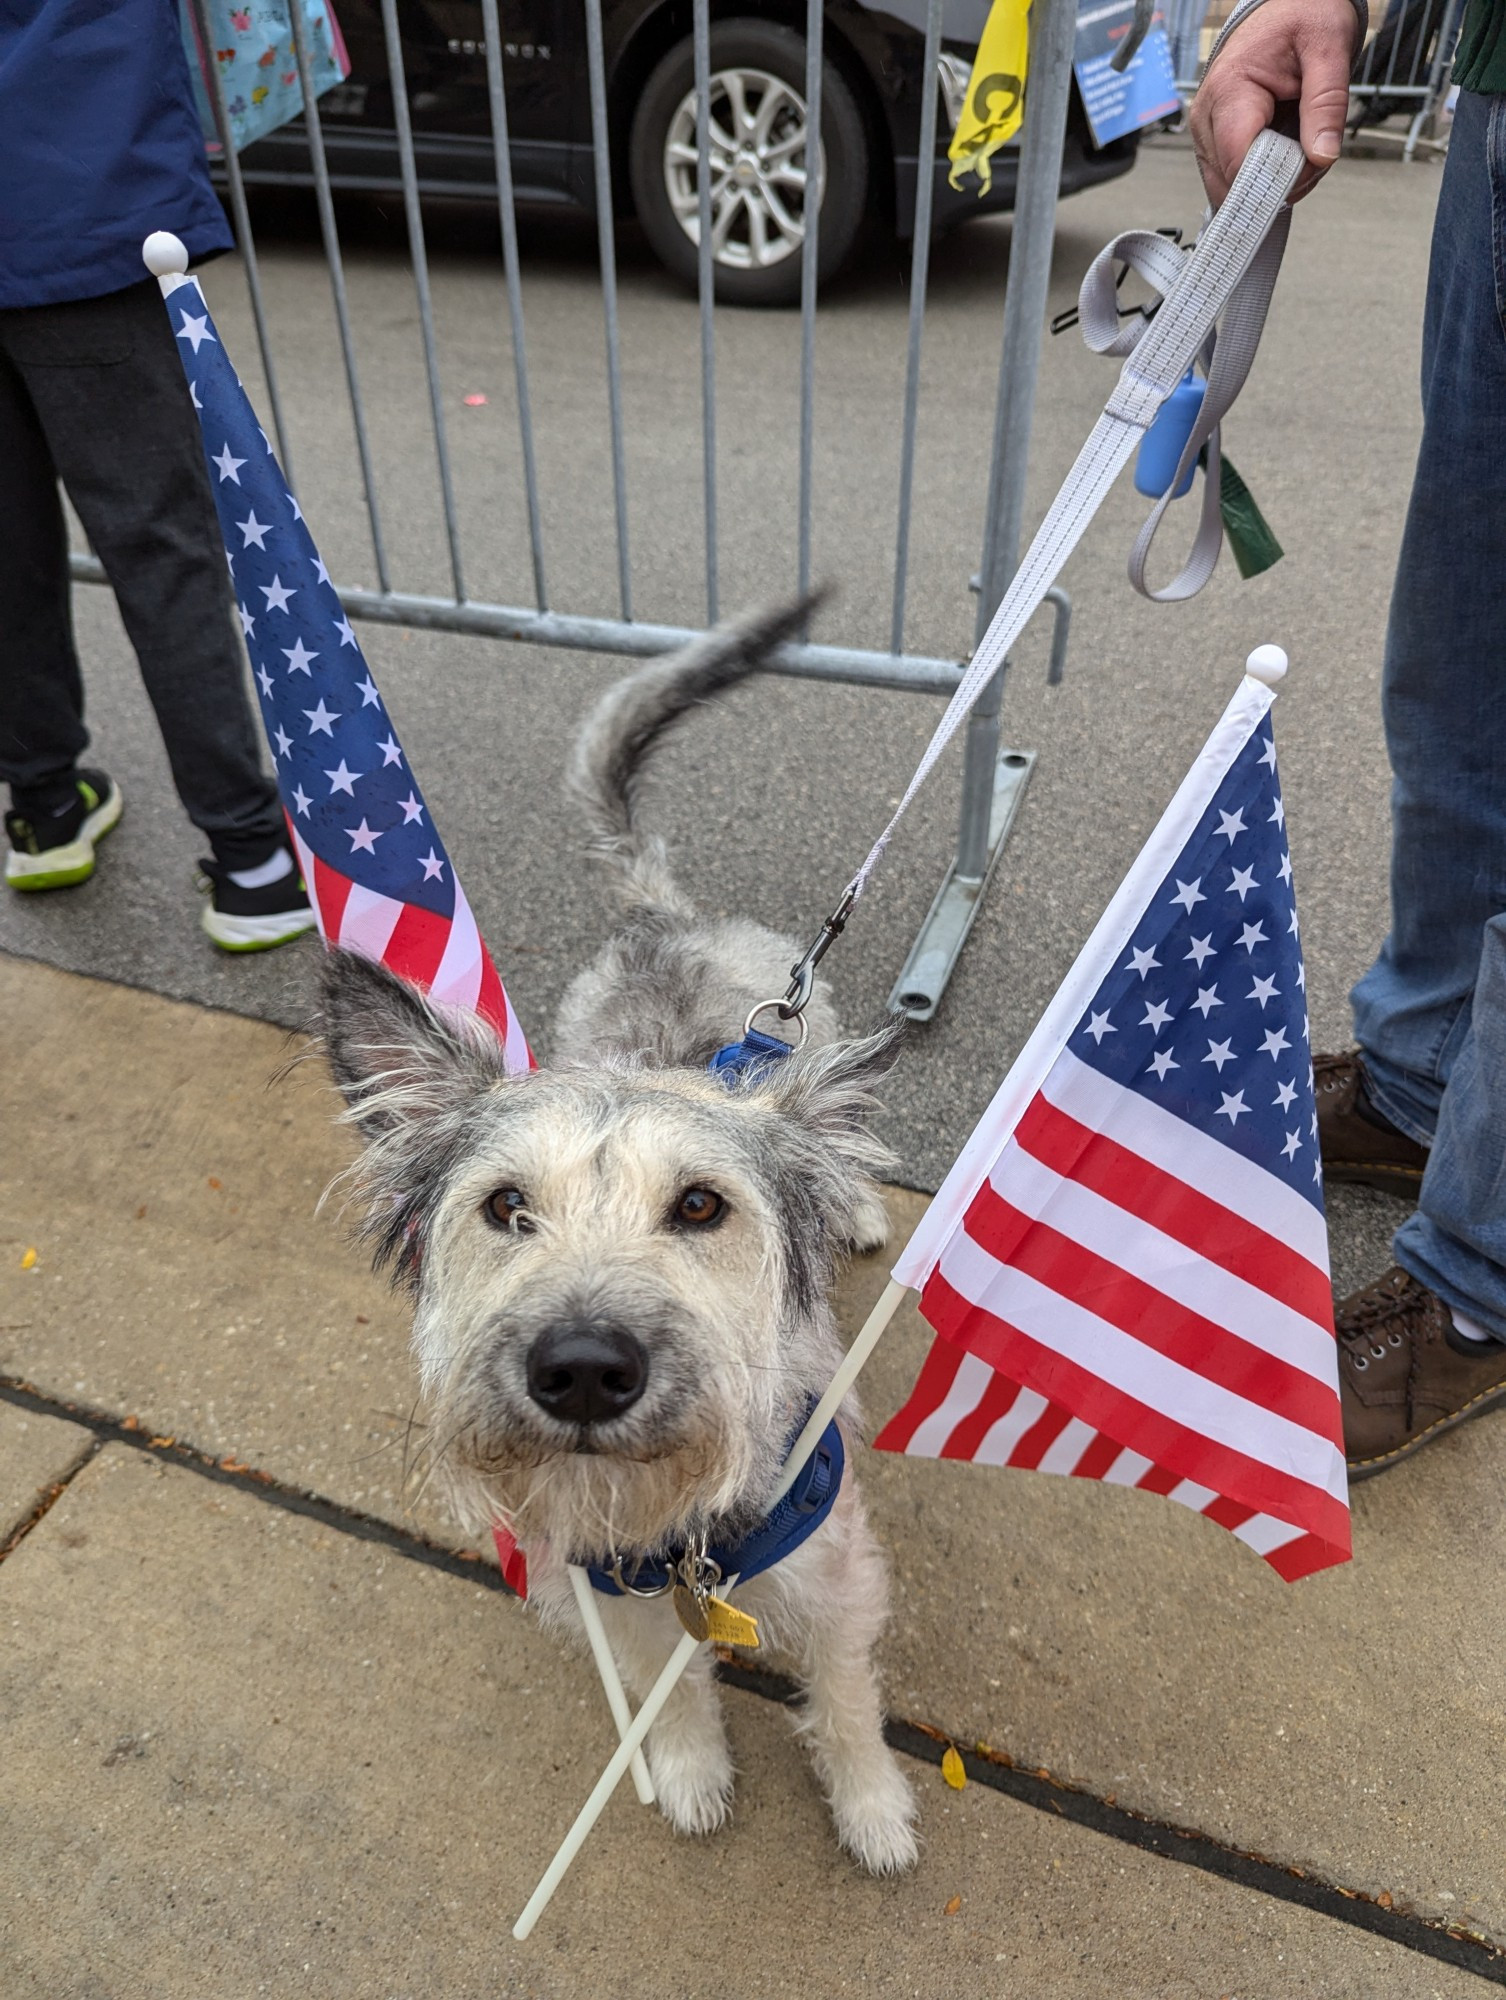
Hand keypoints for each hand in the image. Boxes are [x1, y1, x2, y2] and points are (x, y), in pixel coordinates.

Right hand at [1190, 0, 1357, 206]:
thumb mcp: (1328, 48)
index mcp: (1229, 89)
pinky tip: (1287, 152)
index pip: (1238, 161)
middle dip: (1278, 184)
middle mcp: (1207, 116)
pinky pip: (1234, 179)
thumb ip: (1327, 103)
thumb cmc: (1303, 17)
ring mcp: (1206, 132)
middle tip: (1315, 154)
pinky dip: (1265, 178)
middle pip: (1232, 181)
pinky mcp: (1213, 142)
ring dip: (1273, 184)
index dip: (1274, 180)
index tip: (1311, 168)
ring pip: (1231, 188)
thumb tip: (1322, 155)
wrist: (1288, 5)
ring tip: (1302, 147)